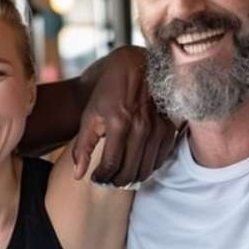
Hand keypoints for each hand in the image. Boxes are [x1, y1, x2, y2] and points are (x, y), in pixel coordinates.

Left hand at [71, 46, 176, 185]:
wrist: (135, 67)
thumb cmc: (108, 92)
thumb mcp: (89, 115)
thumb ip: (82, 147)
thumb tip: (78, 175)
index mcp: (119, 122)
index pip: (111, 164)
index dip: (102, 177)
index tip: (96, 179)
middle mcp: (141, 127)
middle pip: (130, 171)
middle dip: (116, 181)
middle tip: (108, 180)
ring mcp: (158, 128)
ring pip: (146, 169)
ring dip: (133, 177)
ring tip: (121, 175)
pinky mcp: (169, 128)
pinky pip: (160, 159)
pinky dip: (149, 167)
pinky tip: (137, 164)